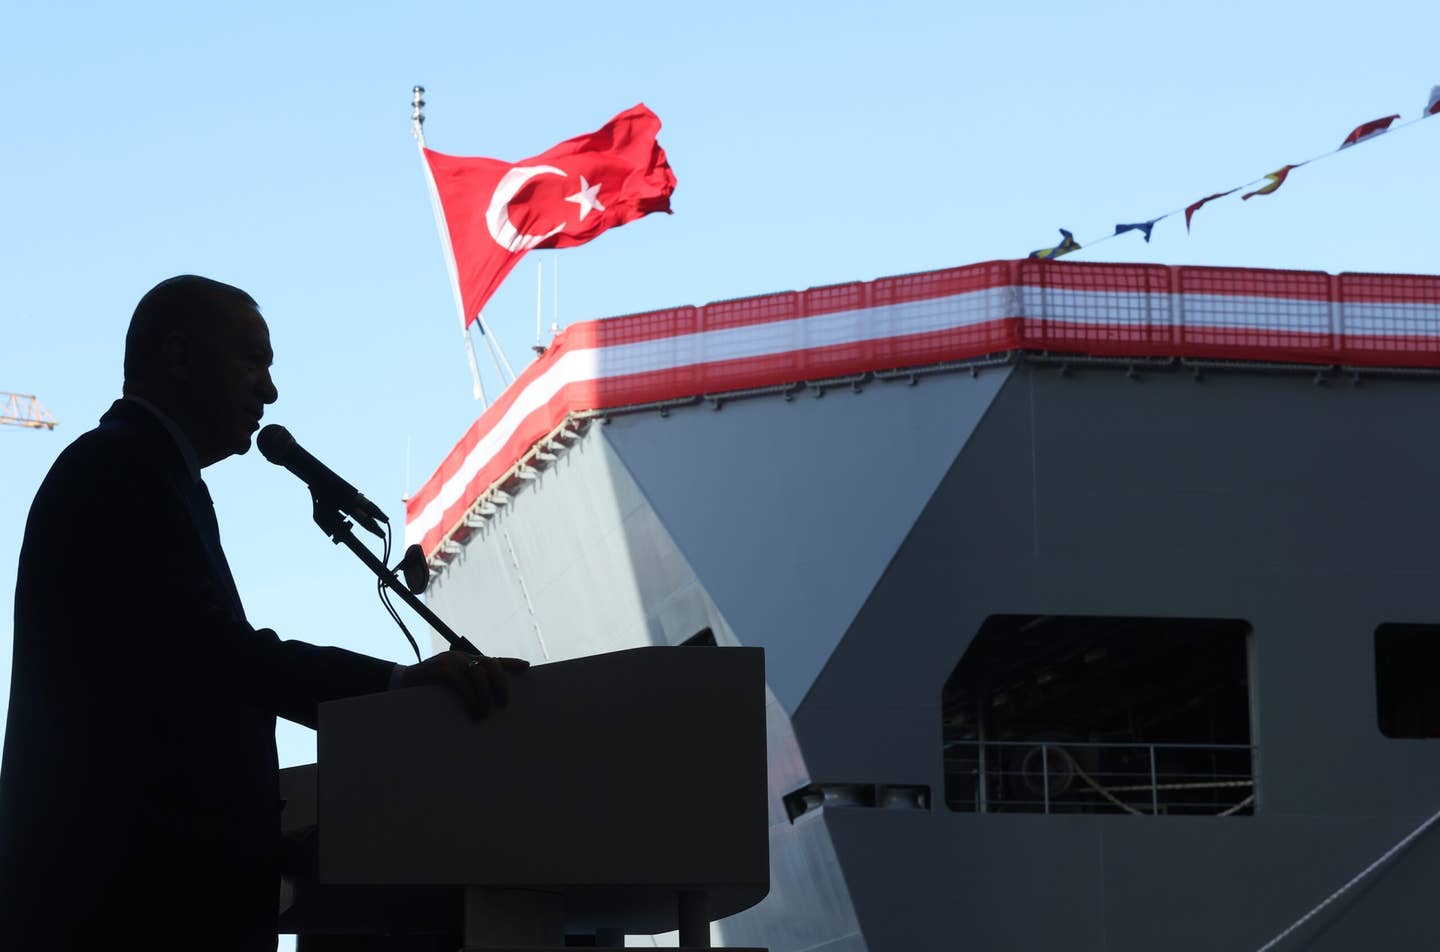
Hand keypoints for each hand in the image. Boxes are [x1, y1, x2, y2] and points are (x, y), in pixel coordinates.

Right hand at [396, 651, 528, 718]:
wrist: (400, 682)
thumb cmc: (428, 687)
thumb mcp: (451, 683)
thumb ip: (467, 686)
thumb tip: (487, 704)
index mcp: (466, 660)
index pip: (493, 659)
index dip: (511, 662)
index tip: (527, 667)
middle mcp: (461, 657)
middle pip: (491, 665)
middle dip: (501, 684)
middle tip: (504, 704)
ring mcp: (451, 661)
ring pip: (479, 674)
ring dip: (485, 695)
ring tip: (484, 713)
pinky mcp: (441, 670)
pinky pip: (463, 683)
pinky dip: (470, 697)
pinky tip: (472, 710)